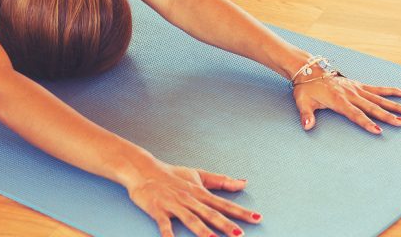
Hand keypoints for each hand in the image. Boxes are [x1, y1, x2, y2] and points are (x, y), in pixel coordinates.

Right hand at [127, 158, 261, 236]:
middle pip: (210, 213)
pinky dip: (169, 234)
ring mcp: (174, 204)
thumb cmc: (171, 174)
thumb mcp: (198, 175)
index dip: (240, 212)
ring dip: (202, 230)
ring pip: (191, 218)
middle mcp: (190, 198)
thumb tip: (243, 183)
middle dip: (226, 224)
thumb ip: (221, 181)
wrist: (143, 170)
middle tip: (240, 235)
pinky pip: (164, 225)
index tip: (257, 218)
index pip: (224, 203)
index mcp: (200, 192)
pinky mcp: (158, 210)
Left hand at [294, 73, 400, 134]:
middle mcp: (351, 94)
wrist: (309, 70)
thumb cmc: (306, 88)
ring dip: (394, 105)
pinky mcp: (359, 84)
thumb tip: (307, 127)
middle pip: (372, 107)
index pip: (355, 114)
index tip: (378, 130)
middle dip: (387, 116)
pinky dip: (390, 90)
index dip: (366, 123)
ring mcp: (356, 88)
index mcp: (339, 100)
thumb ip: (307, 115)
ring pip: (379, 98)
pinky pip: (377, 88)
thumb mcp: (302, 102)